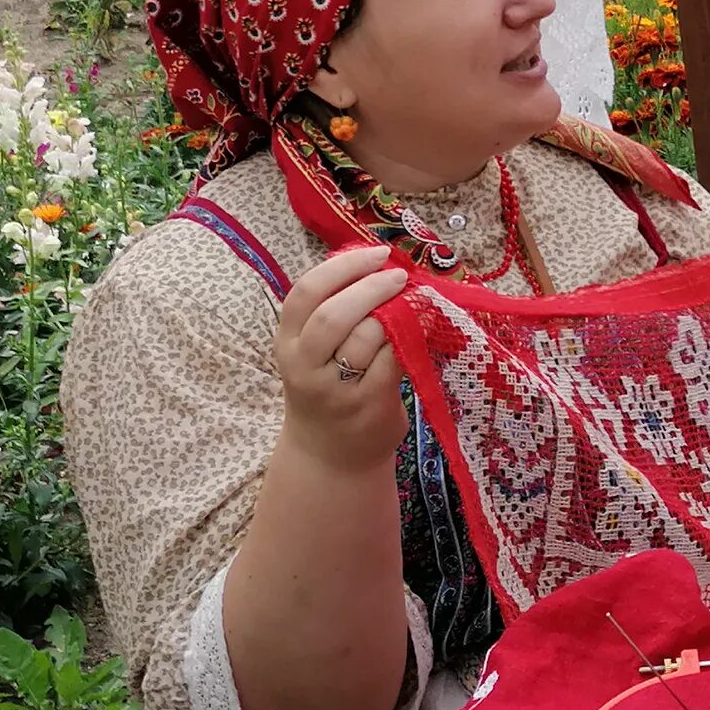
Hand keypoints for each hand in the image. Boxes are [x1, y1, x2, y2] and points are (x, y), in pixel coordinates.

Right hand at [273, 244, 412, 470]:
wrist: (330, 456)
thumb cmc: (329, 390)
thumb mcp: (314, 352)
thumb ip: (334, 313)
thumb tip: (378, 263)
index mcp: (287, 342)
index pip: (305, 293)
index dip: (343, 267)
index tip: (376, 254)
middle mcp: (304, 365)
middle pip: (333, 315)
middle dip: (370, 287)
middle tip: (400, 276)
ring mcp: (336, 389)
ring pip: (366, 337)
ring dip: (394, 312)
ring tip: (414, 302)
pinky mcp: (368, 405)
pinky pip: (392, 360)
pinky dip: (409, 338)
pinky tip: (422, 327)